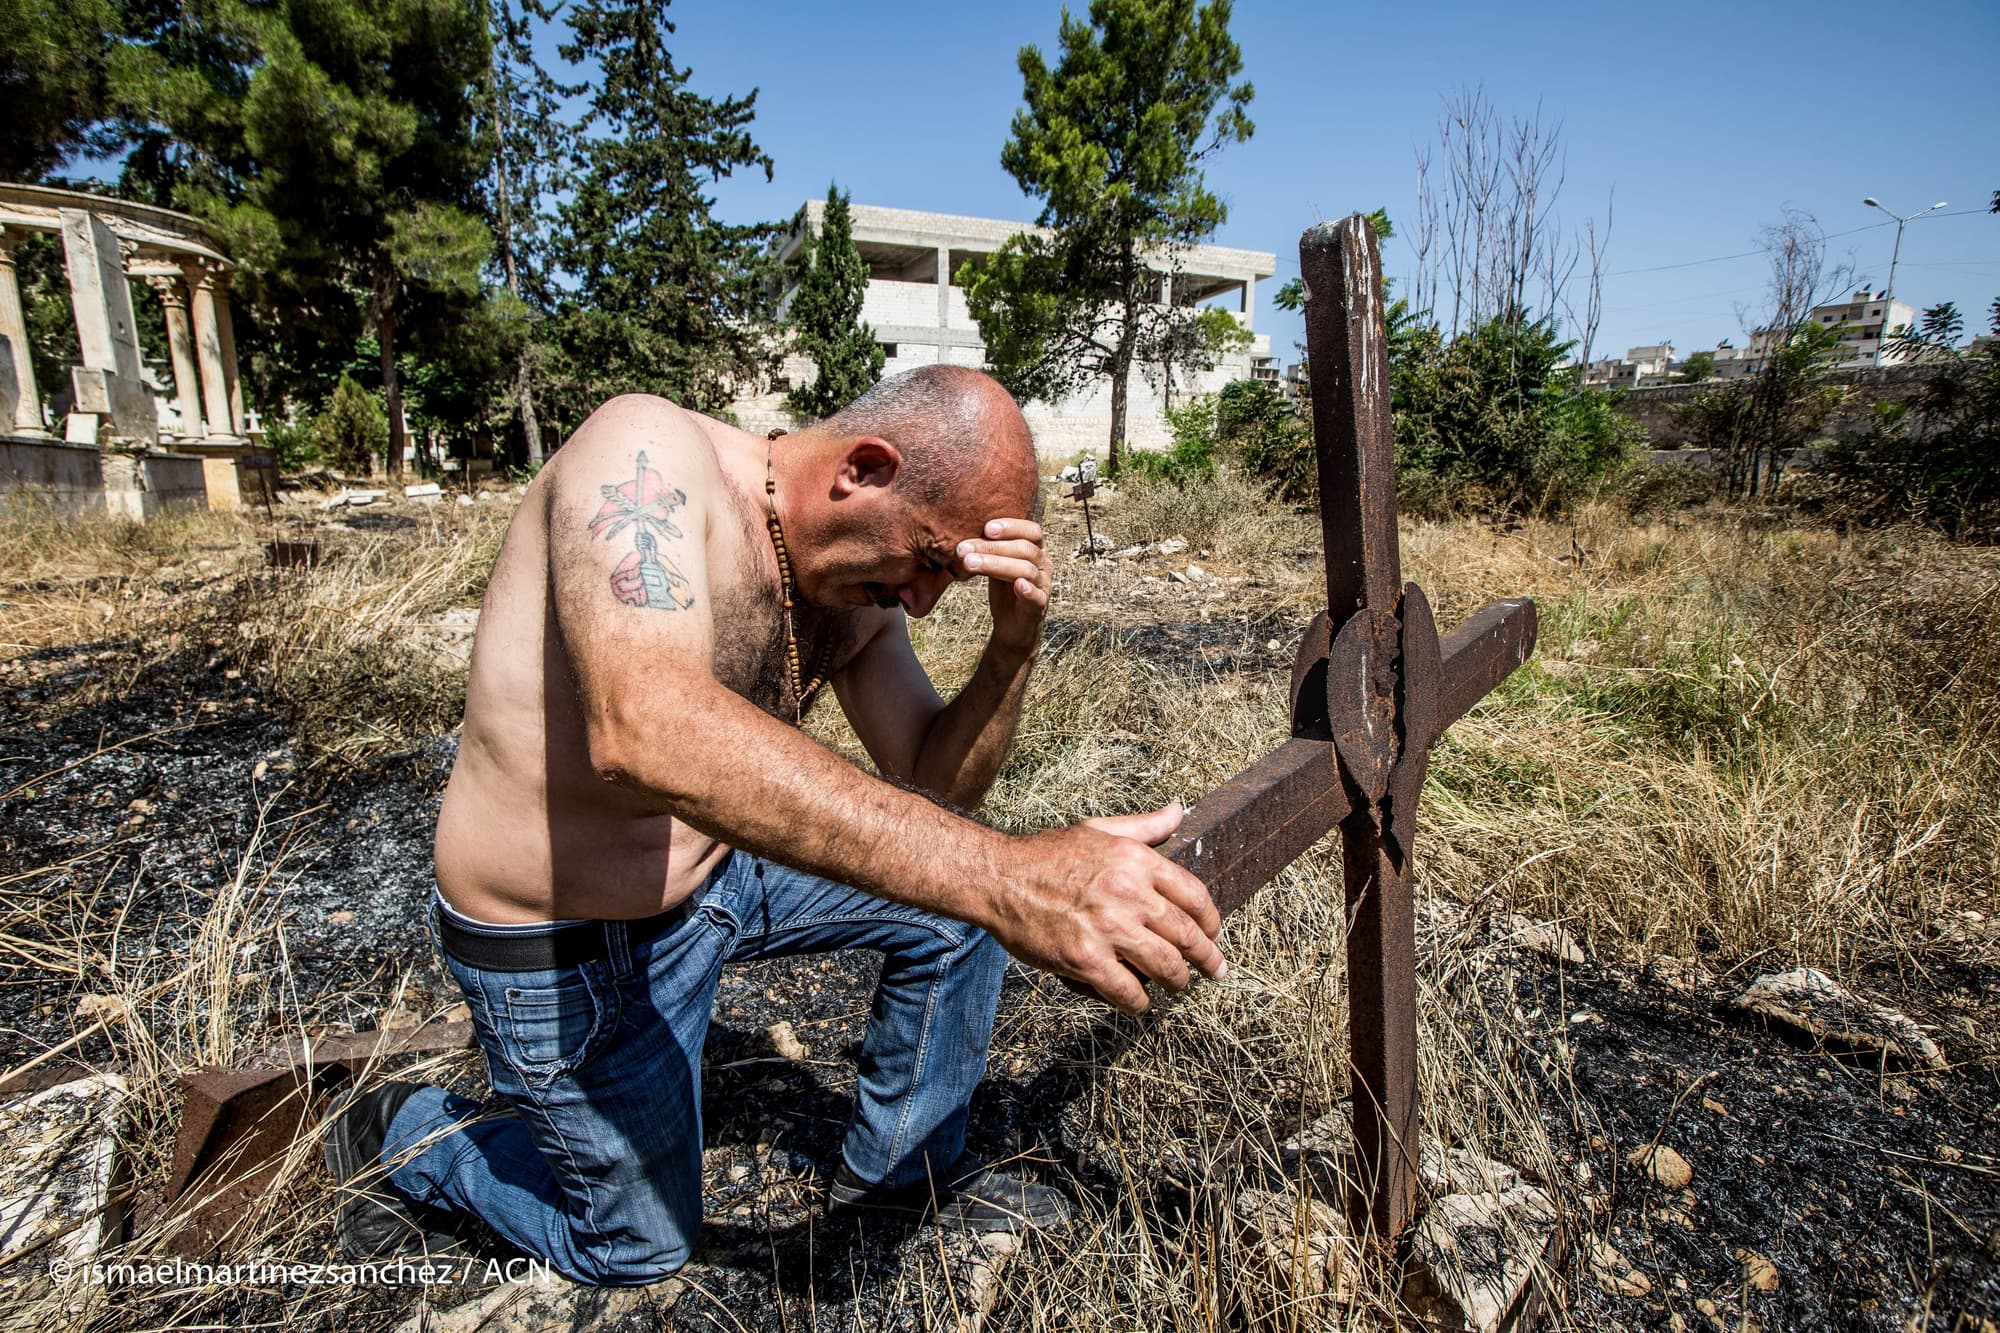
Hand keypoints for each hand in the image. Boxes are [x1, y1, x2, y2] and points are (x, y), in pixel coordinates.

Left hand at [957, 518, 1049, 655]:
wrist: (1011, 625)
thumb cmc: (1004, 589)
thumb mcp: (995, 564)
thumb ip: (987, 549)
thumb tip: (961, 535)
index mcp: (1036, 549)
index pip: (1031, 530)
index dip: (1011, 526)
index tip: (987, 528)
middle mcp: (1044, 564)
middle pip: (1024, 549)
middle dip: (992, 547)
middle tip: (964, 549)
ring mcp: (1044, 584)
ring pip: (1026, 570)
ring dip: (996, 564)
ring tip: (971, 564)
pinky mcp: (1039, 605)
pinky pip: (1037, 595)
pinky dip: (1027, 589)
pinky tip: (1017, 585)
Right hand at [990, 802, 1226, 1013]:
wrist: (999, 878)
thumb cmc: (1047, 854)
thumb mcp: (1099, 830)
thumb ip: (1144, 827)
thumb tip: (1180, 811)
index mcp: (1136, 861)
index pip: (1194, 896)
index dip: (1211, 921)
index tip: (1214, 934)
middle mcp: (1128, 893)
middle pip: (1187, 936)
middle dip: (1207, 959)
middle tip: (1215, 971)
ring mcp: (1108, 929)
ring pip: (1166, 968)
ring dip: (1177, 982)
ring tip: (1178, 986)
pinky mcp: (1085, 960)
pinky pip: (1129, 992)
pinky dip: (1138, 1002)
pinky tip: (1138, 1000)